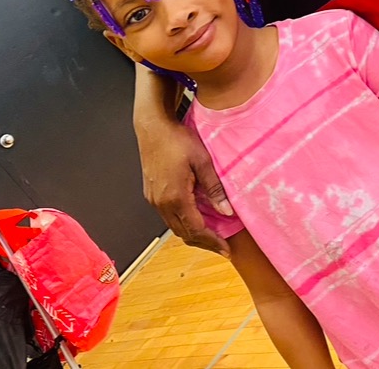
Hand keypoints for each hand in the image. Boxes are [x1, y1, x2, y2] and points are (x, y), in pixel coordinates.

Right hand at [138, 119, 232, 255]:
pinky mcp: (152, 195)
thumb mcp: (203, 161)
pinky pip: (169, 217)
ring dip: (193, 234)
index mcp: (176, 198)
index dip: (212, 242)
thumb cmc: (177, 140)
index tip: (226, 250)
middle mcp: (162, 204)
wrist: (153, 128)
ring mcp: (154, 200)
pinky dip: (183, 223)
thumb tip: (226, 211)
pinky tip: (195, 219)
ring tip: (211, 237)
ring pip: (175, 227)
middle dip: (204, 243)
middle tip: (222, 248)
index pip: (196, 229)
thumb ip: (215, 189)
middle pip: (184, 233)